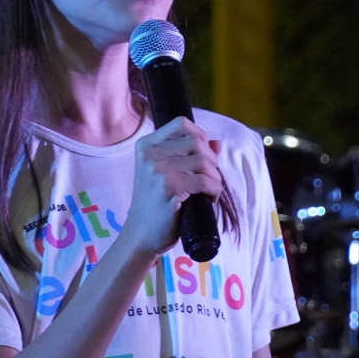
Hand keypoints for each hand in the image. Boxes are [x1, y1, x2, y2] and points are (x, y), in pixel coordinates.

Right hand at [121, 116, 222, 256]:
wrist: (141, 234)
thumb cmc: (156, 205)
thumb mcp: (166, 174)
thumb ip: (188, 155)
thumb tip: (217, 143)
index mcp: (145, 146)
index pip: (181, 123)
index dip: (200, 135)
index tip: (204, 155)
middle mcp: (149, 154)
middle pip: (196, 142)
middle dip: (211, 160)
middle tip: (209, 178)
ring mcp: (157, 170)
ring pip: (204, 161)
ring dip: (215, 177)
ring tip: (210, 190)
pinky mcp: (169, 188)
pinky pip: (205, 181)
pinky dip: (214, 190)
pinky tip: (209, 199)